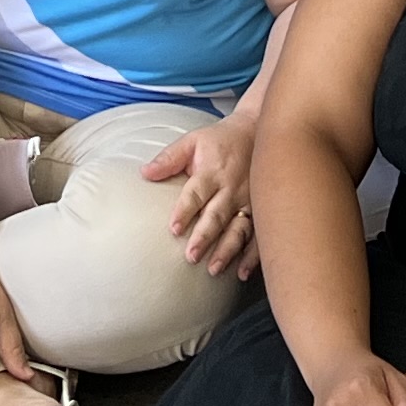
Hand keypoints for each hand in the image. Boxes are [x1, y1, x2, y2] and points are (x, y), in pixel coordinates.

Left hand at [143, 113, 258, 273]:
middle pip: (216, 215)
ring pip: (238, 229)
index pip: (196, 193)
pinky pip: (258, 236)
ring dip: (227, 250)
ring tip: (214, 268)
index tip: (174, 228)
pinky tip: (242, 272)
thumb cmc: (219, 141)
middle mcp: (231, 188)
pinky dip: (252, 255)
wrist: (256, 133)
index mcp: (212, 172)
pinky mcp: (261, 211)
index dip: (185, 210)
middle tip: (191, 256)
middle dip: (204, 236)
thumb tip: (145, 173)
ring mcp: (249, 201)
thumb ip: (169, 158)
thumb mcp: (192, 141)